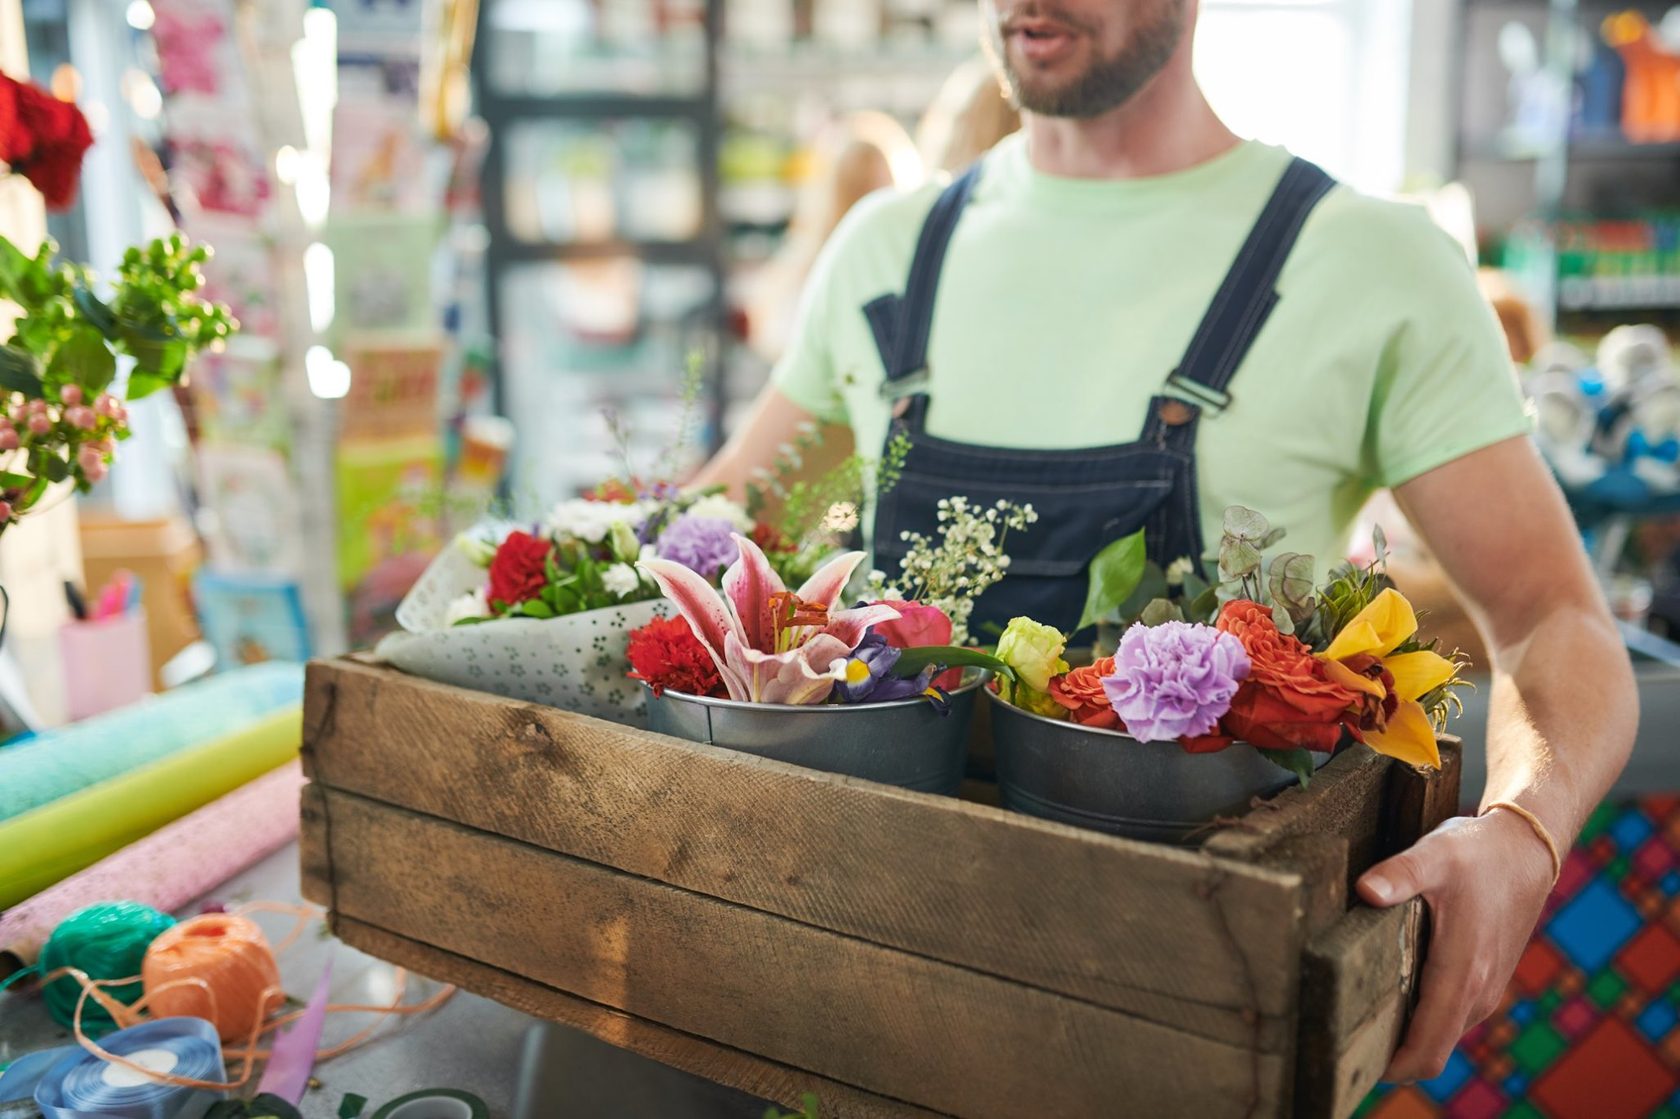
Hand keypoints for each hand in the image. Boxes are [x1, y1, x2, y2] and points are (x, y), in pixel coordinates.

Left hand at [1355, 810, 1556, 1081]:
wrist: (1526, 851)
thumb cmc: (1478, 854)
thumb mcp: (1434, 854)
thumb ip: (1398, 873)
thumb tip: (1365, 890)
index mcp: (1462, 976)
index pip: (1427, 1051)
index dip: (1391, 1068)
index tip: (1348, 1065)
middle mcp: (1476, 994)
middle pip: (1430, 1054)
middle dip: (1389, 1057)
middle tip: (1337, 1043)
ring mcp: (1483, 991)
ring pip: (1439, 1036)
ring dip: (1404, 1037)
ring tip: (1352, 1016)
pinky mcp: (1484, 982)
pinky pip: (1448, 1017)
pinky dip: (1420, 1019)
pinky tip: (1386, 994)